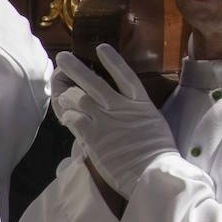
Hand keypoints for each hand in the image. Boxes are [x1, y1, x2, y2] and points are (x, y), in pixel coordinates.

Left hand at [52, 45, 178, 196]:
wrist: (153, 173)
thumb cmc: (158, 155)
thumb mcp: (154, 126)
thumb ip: (137, 115)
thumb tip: (126, 113)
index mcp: (141, 104)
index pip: (125, 75)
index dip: (112, 60)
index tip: (101, 48)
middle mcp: (121, 107)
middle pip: (93, 82)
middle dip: (75, 68)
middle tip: (62, 58)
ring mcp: (105, 121)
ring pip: (77, 99)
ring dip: (67, 96)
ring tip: (62, 94)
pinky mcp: (92, 136)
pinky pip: (72, 119)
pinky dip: (67, 117)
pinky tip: (66, 117)